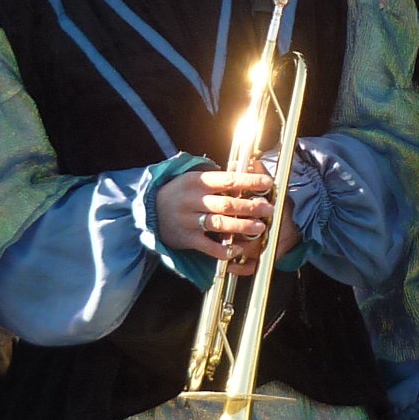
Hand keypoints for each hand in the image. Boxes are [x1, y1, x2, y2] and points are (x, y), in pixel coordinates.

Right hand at [157, 167, 299, 274]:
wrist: (150, 209)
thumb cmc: (180, 192)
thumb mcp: (194, 178)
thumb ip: (218, 178)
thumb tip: (246, 170)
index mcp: (198, 181)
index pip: (227, 180)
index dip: (249, 181)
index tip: (268, 183)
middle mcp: (193, 200)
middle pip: (226, 203)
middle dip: (250, 206)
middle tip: (268, 209)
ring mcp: (188, 220)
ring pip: (219, 224)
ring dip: (241, 226)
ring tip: (259, 227)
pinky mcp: (186, 238)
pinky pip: (207, 246)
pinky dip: (223, 249)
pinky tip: (237, 249)